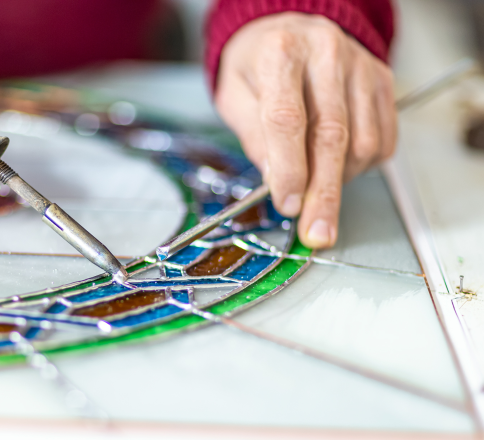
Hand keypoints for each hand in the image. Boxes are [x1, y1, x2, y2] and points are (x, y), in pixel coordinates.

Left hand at [215, 13, 396, 247]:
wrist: (288, 29)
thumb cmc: (257, 66)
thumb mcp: (234, 96)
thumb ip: (253, 137)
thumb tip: (276, 182)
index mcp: (280, 53)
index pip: (287, 119)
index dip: (288, 169)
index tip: (288, 204)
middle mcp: (326, 54)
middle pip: (331, 136)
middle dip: (323, 193)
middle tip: (317, 231)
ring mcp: (360, 66)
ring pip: (361, 141)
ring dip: (340, 180)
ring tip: (316, 186)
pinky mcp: (382, 81)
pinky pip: (382, 138)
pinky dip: (362, 165)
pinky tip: (339, 165)